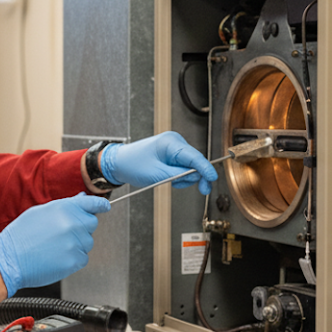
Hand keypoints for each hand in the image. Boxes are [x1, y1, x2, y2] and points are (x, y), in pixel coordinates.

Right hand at [0, 194, 111, 294]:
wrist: (9, 259)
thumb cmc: (20, 236)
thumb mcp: (40, 213)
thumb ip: (64, 206)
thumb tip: (81, 199)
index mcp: (64, 208)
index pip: (92, 204)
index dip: (100, 206)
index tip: (105, 208)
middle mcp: (73, 223)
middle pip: (91, 224)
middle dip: (82, 229)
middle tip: (63, 235)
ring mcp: (75, 242)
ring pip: (87, 243)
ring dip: (76, 245)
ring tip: (54, 248)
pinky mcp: (74, 260)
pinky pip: (83, 258)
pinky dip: (73, 260)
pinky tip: (57, 258)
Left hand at [100, 132, 218, 194]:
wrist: (119, 163)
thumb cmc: (132, 164)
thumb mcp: (157, 174)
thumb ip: (179, 175)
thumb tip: (197, 176)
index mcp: (171, 142)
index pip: (194, 156)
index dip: (205, 168)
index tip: (212, 178)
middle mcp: (175, 141)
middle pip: (195, 161)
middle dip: (195, 176)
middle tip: (202, 190)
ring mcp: (174, 147)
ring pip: (190, 165)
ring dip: (185, 177)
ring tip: (170, 182)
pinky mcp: (172, 153)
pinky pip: (183, 166)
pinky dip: (180, 175)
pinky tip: (170, 178)